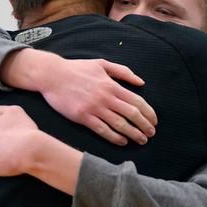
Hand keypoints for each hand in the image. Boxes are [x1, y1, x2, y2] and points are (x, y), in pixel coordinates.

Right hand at [2, 49, 157, 145]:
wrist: (52, 75)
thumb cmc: (77, 69)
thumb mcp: (102, 64)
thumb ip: (123, 72)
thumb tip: (141, 82)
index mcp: (112, 85)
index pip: (137, 101)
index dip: (148, 113)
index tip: (154, 121)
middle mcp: (106, 97)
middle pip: (132, 114)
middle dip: (144, 126)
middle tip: (151, 134)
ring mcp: (94, 108)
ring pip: (119, 124)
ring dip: (133, 134)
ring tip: (141, 140)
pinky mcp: (82, 117)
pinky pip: (102, 130)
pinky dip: (114, 137)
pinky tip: (122, 142)